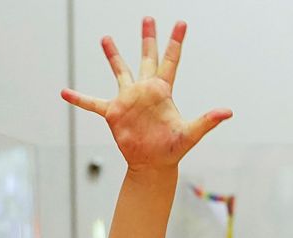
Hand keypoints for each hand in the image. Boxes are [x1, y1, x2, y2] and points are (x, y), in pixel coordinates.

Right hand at [61, 17, 230, 171]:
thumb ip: (207, 121)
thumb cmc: (173, 150)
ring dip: (113, 56)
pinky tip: (64, 92)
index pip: (171, 60)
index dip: (176, 42)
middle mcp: (145, 90)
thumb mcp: (191, 134)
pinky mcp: (113, 113)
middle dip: (147, 38)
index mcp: (163, 91)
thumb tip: (228, 112)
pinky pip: (92, 103)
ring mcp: (128, 100)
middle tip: (147, 18)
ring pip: (120, 71)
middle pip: (146, 57)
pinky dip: (79, 99)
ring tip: (106, 38)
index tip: (181, 23)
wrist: (154, 165)